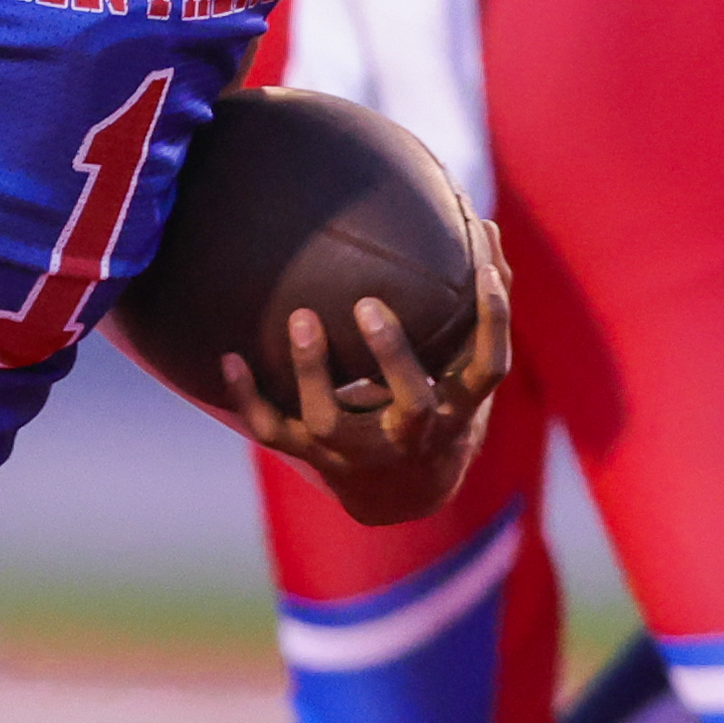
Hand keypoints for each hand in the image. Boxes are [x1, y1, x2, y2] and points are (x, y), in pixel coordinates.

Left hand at [221, 223, 512, 528]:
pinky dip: (249, 397)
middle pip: (410, 402)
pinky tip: (230, 357)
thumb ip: (478, 306)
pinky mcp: (314, 458)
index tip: (484, 272)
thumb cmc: (440, 408)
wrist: (403, 495)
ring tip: (301, 319)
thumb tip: (487, 227)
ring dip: (312, 372)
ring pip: (330, 420)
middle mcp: (409, 435)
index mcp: (454, 411)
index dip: (493, 323)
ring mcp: (357, 452)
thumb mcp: (465, 370)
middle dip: (391, 355)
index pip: (487, 370)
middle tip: (368, 304)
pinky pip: (274, 431)